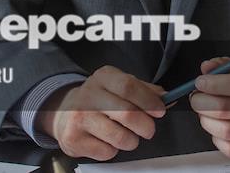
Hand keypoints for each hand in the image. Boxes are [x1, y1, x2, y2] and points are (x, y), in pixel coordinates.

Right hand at [35, 65, 166, 160]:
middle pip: (127, 113)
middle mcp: (89, 95)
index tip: (160, 111)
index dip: (149, 101)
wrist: (63, 113)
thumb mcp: (117, 85)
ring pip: (119, 137)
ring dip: (131, 141)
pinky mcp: (73, 139)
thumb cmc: (98, 99)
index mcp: (103, 77)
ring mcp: (79, 118)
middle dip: (146, 126)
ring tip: (128, 137)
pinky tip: (107, 141)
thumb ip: (142, 89)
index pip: (129, 86)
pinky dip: (113, 150)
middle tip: (149, 130)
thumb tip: (166, 98)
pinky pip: (106, 151)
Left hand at [189, 57, 229, 159]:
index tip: (200, 82)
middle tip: (197, 98)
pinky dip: (217, 138)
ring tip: (206, 113)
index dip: (214, 84)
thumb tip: (207, 67)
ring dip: (206, 121)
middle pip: (225, 109)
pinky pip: (229, 148)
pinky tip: (219, 128)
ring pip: (224, 130)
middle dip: (201, 102)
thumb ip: (221, 66)